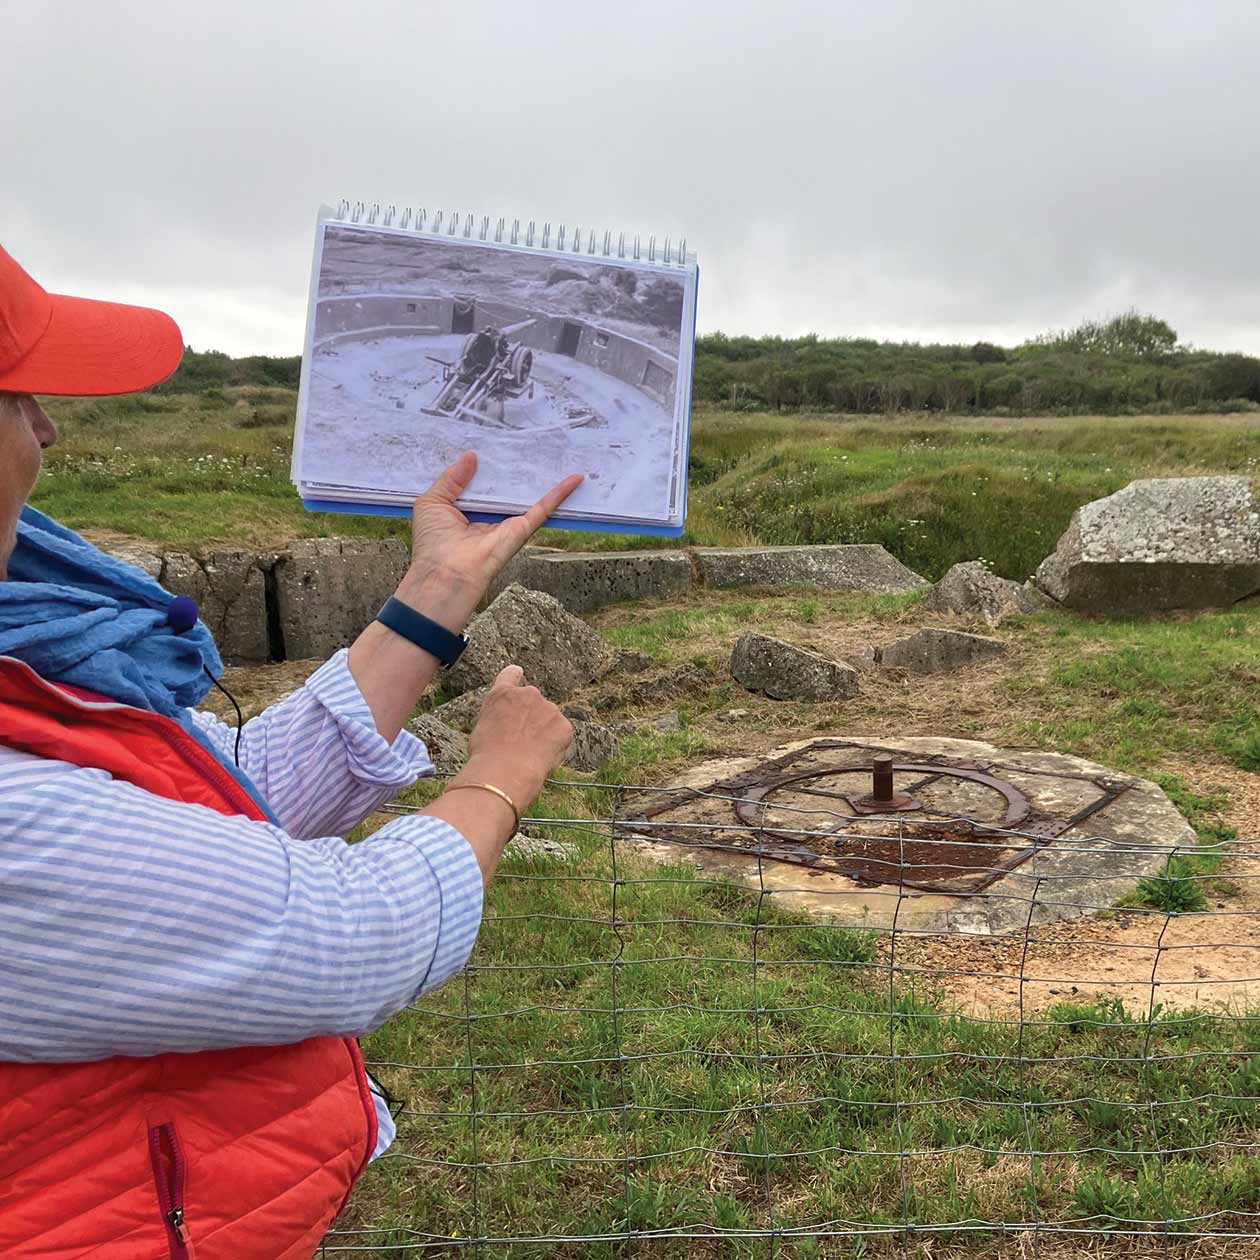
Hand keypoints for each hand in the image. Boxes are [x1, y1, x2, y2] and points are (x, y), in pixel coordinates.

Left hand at [399, 452, 582, 630]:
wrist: (444, 572)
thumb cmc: (432, 542)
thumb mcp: (432, 501)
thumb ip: (451, 478)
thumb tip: (471, 455)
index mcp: (467, 509)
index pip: (481, 483)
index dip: (487, 464)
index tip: (494, 442)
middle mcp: (490, 515)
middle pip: (506, 486)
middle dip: (516, 465)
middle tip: (528, 439)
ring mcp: (508, 522)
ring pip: (527, 494)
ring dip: (541, 476)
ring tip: (556, 450)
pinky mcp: (521, 529)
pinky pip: (543, 508)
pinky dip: (560, 493)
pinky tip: (574, 478)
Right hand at [462, 665, 573, 807]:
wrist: (505, 770)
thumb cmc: (486, 755)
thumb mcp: (482, 728)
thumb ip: (498, 717)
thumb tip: (505, 725)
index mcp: (503, 694)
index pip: (510, 674)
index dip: (515, 675)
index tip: (518, 674)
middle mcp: (528, 694)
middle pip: (533, 702)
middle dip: (531, 717)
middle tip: (521, 741)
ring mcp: (549, 709)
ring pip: (549, 720)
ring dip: (543, 732)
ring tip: (528, 754)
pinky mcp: (564, 726)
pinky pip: (561, 735)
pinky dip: (555, 746)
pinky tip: (541, 758)